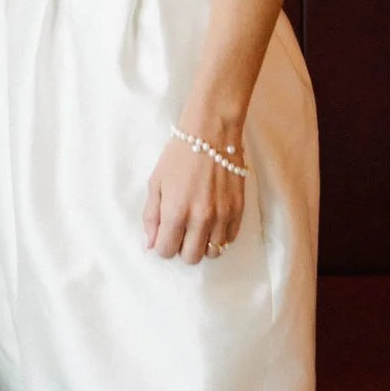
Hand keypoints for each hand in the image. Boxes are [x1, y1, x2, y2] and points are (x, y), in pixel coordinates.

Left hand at [143, 129, 244, 261]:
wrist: (212, 133)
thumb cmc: (178, 156)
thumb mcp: (156, 183)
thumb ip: (151, 216)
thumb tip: (150, 244)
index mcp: (176, 213)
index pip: (166, 251)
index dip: (163, 245)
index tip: (165, 234)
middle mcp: (201, 220)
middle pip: (191, 257)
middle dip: (182, 249)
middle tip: (182, 231)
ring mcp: (222, 216)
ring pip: (213, 252)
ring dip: (203, 244)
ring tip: (198, 226)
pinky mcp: (238, 210)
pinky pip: (230, 238)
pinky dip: (220, 235)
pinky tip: (213, 220)